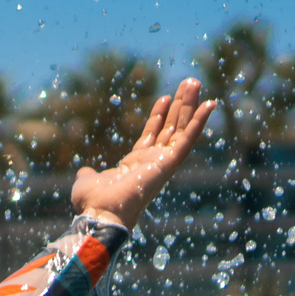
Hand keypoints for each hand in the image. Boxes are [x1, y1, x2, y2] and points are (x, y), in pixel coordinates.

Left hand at [69, 78, 215, 230]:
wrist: (102, 211)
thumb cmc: (94, 201)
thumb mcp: (88, 181)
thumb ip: (89, 174)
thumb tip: (85, 172)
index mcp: (135, 165)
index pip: (152, 135)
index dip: (158, 116)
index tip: (165, 98)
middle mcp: (152, 162)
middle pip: (170, 127)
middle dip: (179, 106)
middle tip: (189, 84)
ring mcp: (163, 161)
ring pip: (181, 128)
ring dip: (189, 106)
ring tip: (195, 83)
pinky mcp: (170, 162)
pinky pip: (188, 138)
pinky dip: (199, 122)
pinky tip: (209, 104)